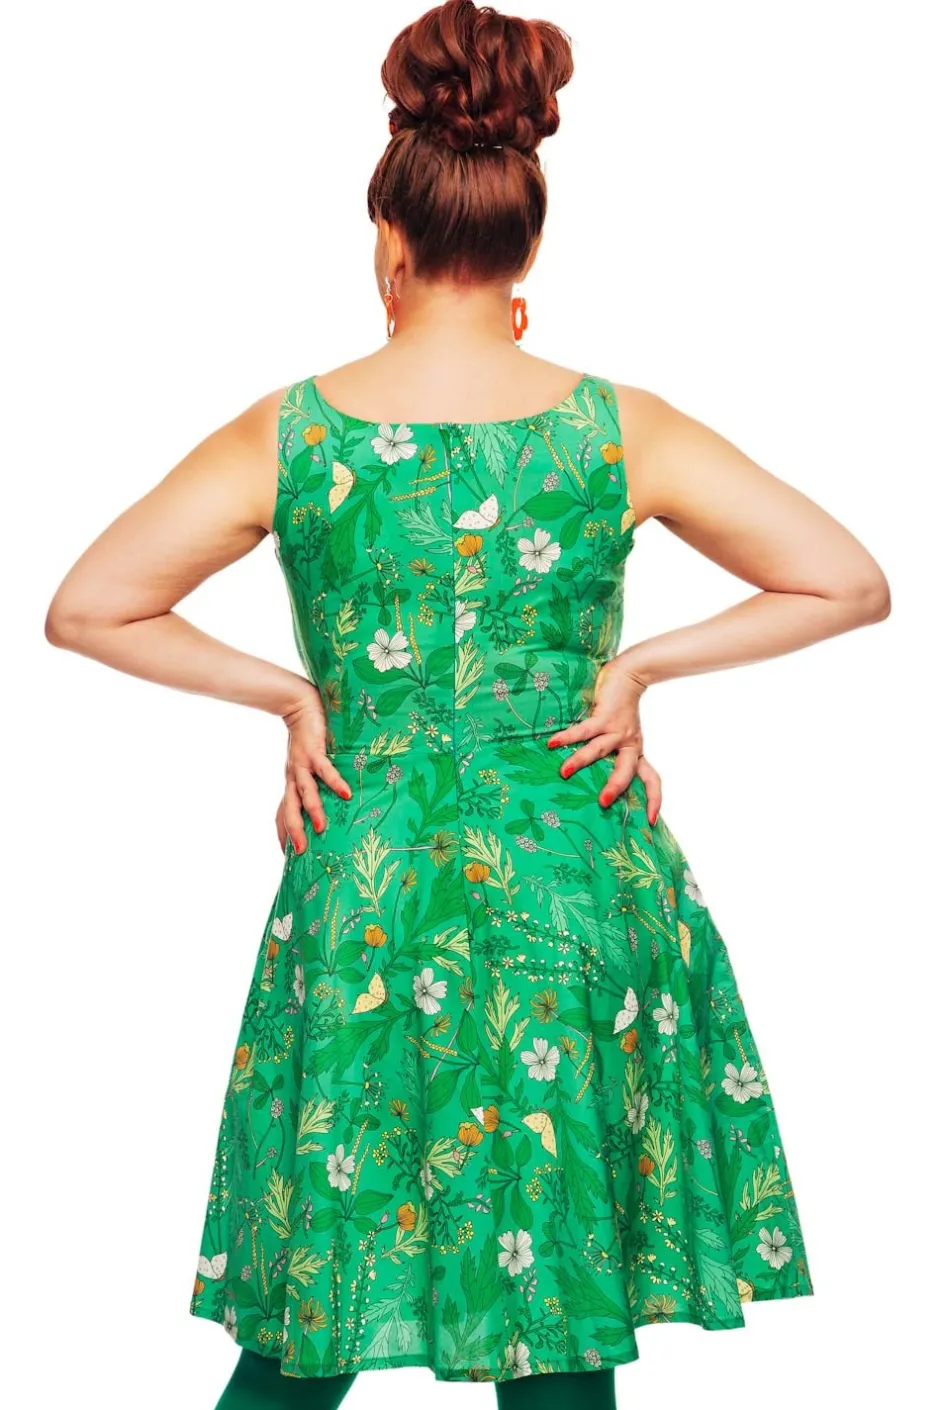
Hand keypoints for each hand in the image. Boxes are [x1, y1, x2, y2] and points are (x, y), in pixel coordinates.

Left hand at [275, 687, 352, 853]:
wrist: (298, 704)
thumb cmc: (307, 735)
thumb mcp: (306, 762)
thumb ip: (313, 780)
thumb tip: (327, 799)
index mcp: (291, 782)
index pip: (283, 813)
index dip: (283, 834)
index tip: (288, 855)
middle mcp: (293, 777)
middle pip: (290, 810)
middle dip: (294, 832)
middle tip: (302, 852)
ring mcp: (302, 765)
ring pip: (304, 793)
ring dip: (313, 811)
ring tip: (322, 828)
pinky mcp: (314, 751)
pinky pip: (324, 771)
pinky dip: (334, 782)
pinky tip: (346, 794)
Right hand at [546, 654, 662, 824]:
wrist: (630, 675)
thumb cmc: (622, 709)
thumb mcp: (624, 735)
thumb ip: (614, 753)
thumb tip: (592, 777)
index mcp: (636, 751)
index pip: (652, 779)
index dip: (654, 799)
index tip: (651, 819)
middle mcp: (629, 744)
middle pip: (626, 770)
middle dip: (615, 787)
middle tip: (603, 803)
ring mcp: (617, 730)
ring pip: (600, 750)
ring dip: (581, 761)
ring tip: (564, 773)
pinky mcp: (604, 716)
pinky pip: (584, 730)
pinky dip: (568, 737)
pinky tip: (552, 742)